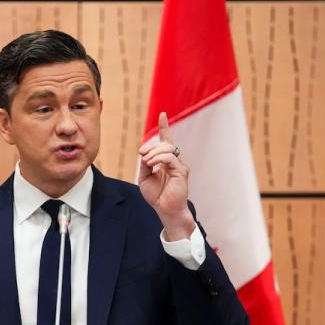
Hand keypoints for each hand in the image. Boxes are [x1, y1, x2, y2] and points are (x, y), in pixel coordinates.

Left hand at [138, 112, 194, 239]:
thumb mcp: (145, 177)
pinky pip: (170, 158)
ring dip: (153, 152)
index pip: (166, 140)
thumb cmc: (156, 195)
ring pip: (167, 148)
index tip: (163, 114)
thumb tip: (146, 154)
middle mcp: (175, 160)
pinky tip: (152, 164)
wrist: (165, 210)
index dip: (164, 127)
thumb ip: (145, 164)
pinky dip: (159, 159)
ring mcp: (180, 165)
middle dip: (151, 146)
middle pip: (164, 143)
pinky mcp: (182, 171)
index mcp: (166, 160)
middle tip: (142, 154)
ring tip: (146, 161)